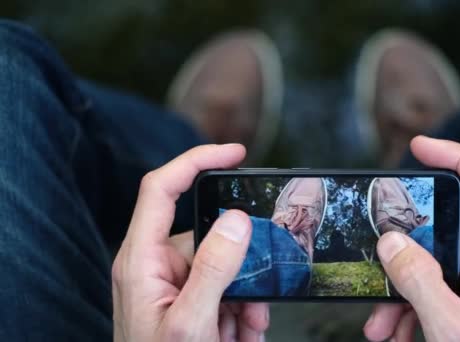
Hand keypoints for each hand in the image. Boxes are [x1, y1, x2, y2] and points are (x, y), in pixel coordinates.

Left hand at [112, 144, 268, 341]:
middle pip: (208, 234)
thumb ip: (214, 269)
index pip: (162, 188)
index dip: (195, 160)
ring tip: (246, 328)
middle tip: (258, 296)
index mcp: (140, 260)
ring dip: (245, 295)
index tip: (235, 152)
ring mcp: (170, 283)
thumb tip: (237, 219)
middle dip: (242, 264)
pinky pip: (222, 287)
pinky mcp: (185, 299)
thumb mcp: (192, 324)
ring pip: (223, 265)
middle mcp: (153, 265)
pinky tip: (240, 334)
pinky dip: (239, 309)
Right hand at [364, 136, 459, 341]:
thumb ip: (418, 280)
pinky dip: (413, 302)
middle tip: (379, 250)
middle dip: (409, 246)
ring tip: (380, 318)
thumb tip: (391, 241)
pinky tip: (393, 328)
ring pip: (439, 259)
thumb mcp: (451, 330)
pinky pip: (440, 284)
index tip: (421, 147)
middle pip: (452, 225)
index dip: (458, 157)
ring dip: (405, 284)